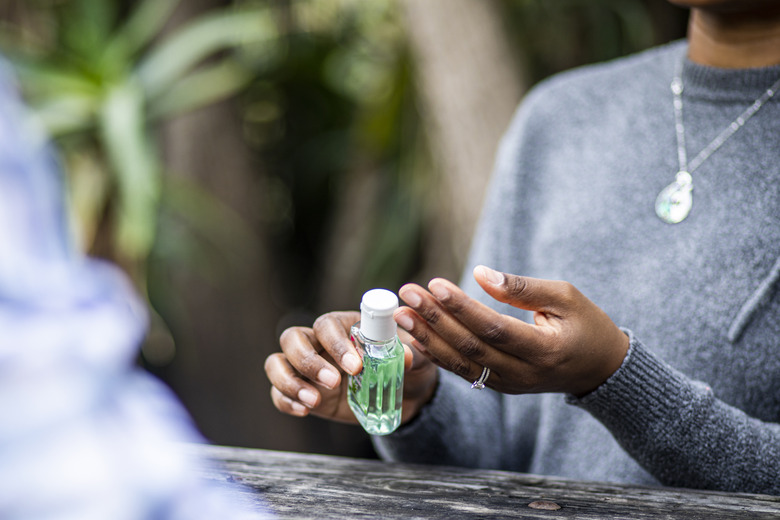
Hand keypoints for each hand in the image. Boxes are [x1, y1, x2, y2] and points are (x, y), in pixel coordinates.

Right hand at [265, 311, 437, 424]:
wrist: (406, 396)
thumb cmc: (408, 367)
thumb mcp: (415, 360)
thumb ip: (409, 354)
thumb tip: (404, 355)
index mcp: (344, 325)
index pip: (327, 324)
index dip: (336, 343)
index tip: (356, 366)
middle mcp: (319, 341)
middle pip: (292, 338)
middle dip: (307, 360)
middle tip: (334, 382)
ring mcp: (307, 367)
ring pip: (277, 362)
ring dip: (289, 381)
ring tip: (313, 401)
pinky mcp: (302, 391)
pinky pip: (278, 392)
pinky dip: (285, 400)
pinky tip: (304, 410)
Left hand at [393, 266, 628, 396]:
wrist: (599, 370)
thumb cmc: (586, 325)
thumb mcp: (566, 297)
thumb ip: (523, 288)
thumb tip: (481, 273)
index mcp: (544, 349)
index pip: (493, 328)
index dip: (462, 307)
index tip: (434, 284)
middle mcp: (523, 373)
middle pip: (470, 347)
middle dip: (434, 319)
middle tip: (406, 295)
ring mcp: (509, 383)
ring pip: (461, 363)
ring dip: (428, 338)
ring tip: (402, 315)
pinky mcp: (500, 385)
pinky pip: (463, 371)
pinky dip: (437, 354)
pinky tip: (415, 336)